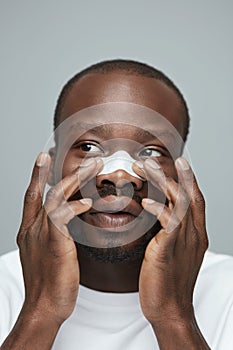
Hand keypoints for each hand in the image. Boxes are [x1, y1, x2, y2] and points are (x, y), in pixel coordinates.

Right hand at [17, 153, 101, 324]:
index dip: (36, 175)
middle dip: (56, 170)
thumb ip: (52, 233)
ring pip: (55, 197)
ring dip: (75, 180)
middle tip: (71, 155)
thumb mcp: (46, 252)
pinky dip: (75, 207)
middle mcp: (32, 228)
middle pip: (44, 190)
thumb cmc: (49, 280)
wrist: (44, 306)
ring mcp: (42, 235)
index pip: (31, 195)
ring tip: (93, 167)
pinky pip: (63, 218)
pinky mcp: (55, 244)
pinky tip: (88, 202)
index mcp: (29, 229)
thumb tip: (64, 222)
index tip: (43, 157)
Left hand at [138, 157, 207, 326]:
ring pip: (178, 202)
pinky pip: (167, 223)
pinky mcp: (169, 250)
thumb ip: (170, 231)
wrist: (170, 310)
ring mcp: (184, 242)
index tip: (179, 162)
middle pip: (188, 195)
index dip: (189, 178)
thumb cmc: (167, 281)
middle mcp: (193, 234)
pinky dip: (157, 208)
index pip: (196, 199)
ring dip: (161, 182)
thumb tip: (158, 214)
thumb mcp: (172, 251)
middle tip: (152, 159)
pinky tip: (144, 202)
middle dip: (172, 173)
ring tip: (144, 167)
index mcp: (195, 234)